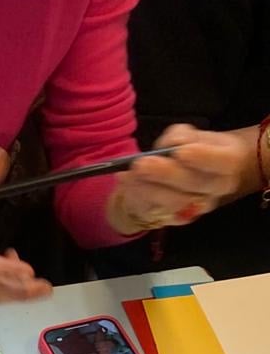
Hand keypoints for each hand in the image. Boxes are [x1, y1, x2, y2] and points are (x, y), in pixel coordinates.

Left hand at [111, 123, 255, 233]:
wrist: (195, 175)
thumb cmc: (197, 149)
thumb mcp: (193, 135)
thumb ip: (183, 136)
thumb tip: (170, 144)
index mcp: (228, 162)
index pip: (223, 162)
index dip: (204, 158)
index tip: (182, 151)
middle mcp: (215, 189)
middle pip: (194, 185)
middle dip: (166, 174)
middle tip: (142, 163)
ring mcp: (196, 208)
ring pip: (173, 203)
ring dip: (148, 188)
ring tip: (130, 174)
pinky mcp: (175, 219)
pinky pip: (157, 211)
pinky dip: (138, 195)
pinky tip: (126, 182)